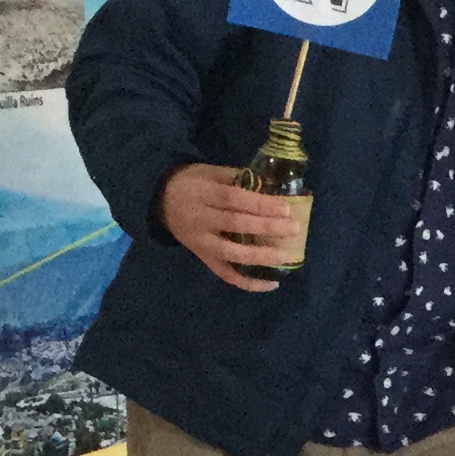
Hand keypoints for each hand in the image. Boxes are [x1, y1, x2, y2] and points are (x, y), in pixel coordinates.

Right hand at [160, 161, 303, 294]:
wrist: (160, 201)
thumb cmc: (192, 183)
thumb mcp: (209, 172)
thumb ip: (237, 178)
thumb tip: (269, 187)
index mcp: (202, 194)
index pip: (234, 200)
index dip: (260, 205)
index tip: (285, 208)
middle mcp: (200, 220)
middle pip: (236, 225)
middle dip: (267, 228)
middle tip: (294, 229)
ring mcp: (201, 243)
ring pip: (232, 253)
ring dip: (261, 257)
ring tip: (286, 257)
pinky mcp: (203, 258)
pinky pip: (225, 274)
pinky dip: (248, 283)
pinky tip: (271, 283)